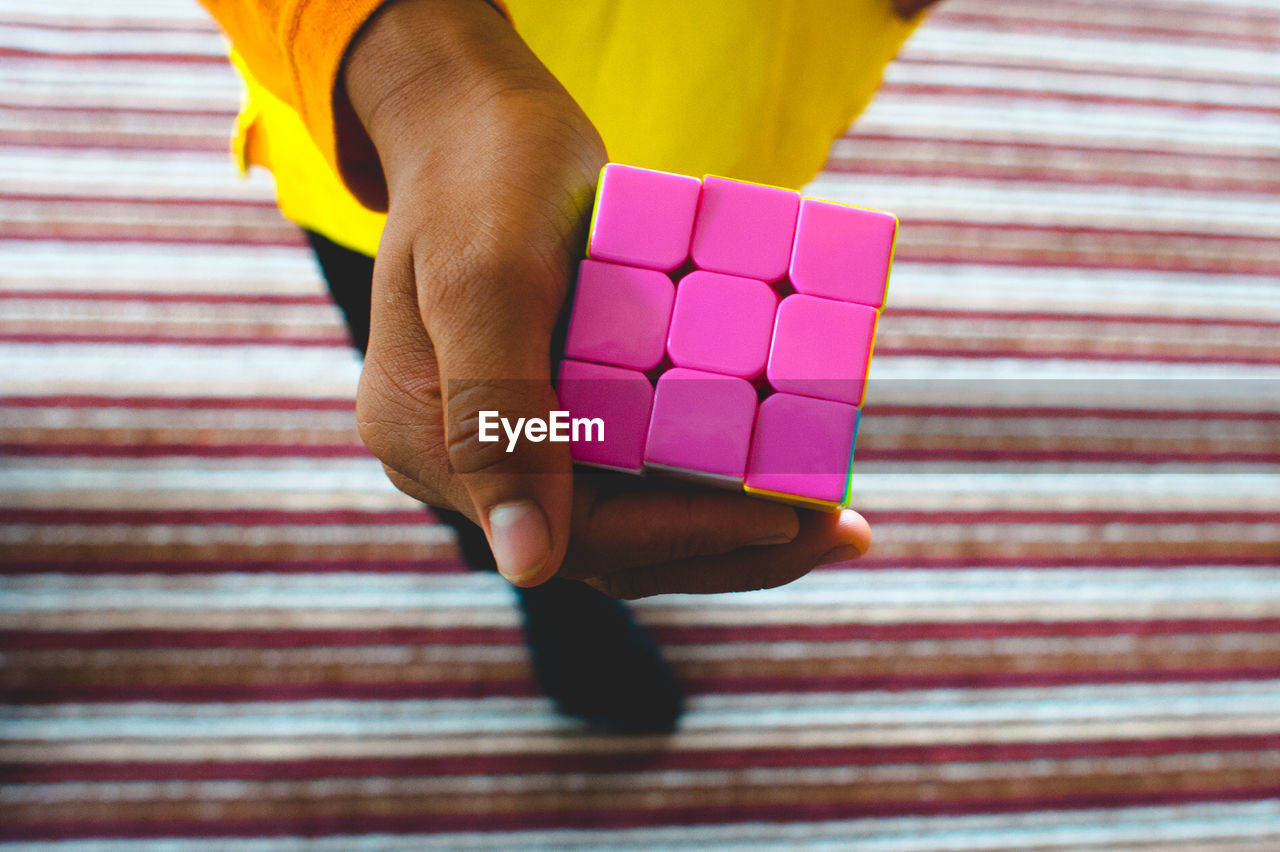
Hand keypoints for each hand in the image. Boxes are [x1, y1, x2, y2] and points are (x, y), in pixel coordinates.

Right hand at [343, 0, 870, 595]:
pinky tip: (783, 461)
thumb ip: (499, 416)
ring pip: (633, 517)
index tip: (787, 517)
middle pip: (611, 545)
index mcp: (429, 444)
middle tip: (842, 530)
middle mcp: (468, 461)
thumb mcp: (490, 280)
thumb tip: (526, 566)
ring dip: (734, 524)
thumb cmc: (483, 175)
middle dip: (732, 545)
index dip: (686, 535)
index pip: (573, 533)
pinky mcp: (561, 406)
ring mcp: (517, 436)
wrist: (477, 117)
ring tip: (834, 516)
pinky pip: (637, 465)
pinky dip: (711, 472)